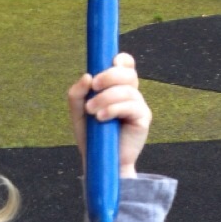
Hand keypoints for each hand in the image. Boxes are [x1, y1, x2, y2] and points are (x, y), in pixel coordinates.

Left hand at [68, 53, 152, 175]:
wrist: (100, 162)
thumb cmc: (91, 135)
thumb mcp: (78, 111)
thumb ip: (77, 93)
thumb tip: (87, 76)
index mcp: (118, 87)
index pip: (126, 65)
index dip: (121, 60)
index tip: (109, 63)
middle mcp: (131, 94)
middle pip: (128, 73)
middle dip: (109, 76)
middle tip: (92, 87)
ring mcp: (139, 106)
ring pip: (127, 90)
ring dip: (106, 98)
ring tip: (92, 112)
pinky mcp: (143, 120)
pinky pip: (131, 106)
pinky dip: (113, 109)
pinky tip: (102, 118)